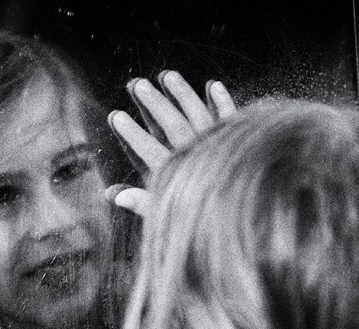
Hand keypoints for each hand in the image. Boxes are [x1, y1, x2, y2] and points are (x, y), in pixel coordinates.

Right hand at [106, 70, 235, 216]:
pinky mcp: (241, 143)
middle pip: (173, 124)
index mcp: (177, 175)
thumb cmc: (203, 223)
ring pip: (199, 114)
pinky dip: (223, 101)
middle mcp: (198, 156)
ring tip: (168, 75)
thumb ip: (141, 203)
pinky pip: (230, 118)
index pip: (148, 150)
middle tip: (137, 84)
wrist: (249, 220)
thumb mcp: (167, 217)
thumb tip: (110, 194)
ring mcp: (219, 146)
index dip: (131, 133)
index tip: (115, 115)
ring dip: (183, 93)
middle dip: (154, 103)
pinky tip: (213, 84)